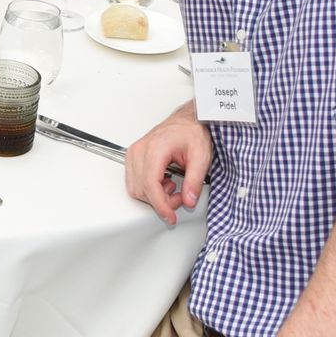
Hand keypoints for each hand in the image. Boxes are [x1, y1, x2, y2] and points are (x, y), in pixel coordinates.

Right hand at [124, 103, 209, 224]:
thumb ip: (195, 181)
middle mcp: (140, 150)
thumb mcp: (201, 156)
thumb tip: (189, 200)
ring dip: (154, 196)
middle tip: (180, 197)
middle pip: (140, 189)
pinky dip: (149, 188)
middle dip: (160, 201)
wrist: (187, 120)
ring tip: (172, 188)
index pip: (150, 184)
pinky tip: (164, 182)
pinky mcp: (134, 156)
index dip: (160, 205)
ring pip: (135, 188)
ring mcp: (134, 153)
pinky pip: (135, 181)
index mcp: (155, 148)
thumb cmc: (192, 132)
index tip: (170, 216)